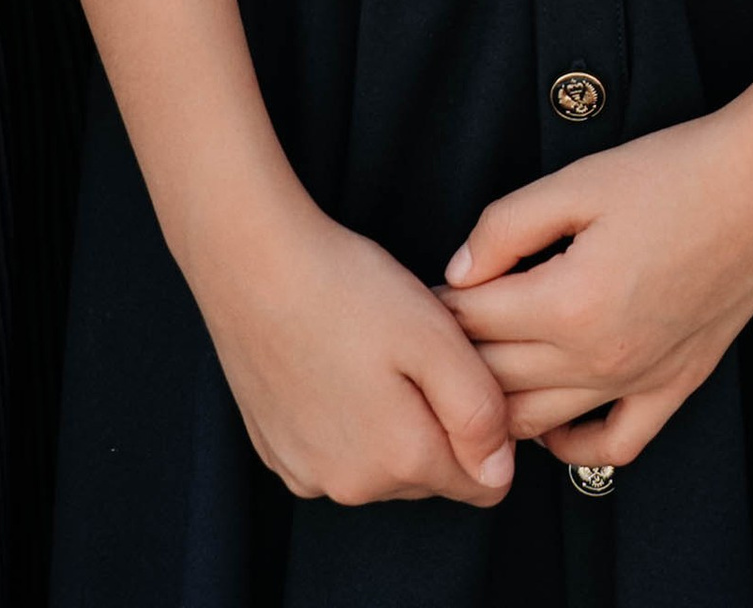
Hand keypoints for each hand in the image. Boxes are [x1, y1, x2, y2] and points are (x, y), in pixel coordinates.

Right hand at [194, 196, 514, 508]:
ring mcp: (307, 473)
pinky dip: (347, 420)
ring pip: (384, 464)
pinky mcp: (277, 454)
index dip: (488, 427)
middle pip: (432, 474)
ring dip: (393, 422)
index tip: (464, 373)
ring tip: (375, 353)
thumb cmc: (348, 291)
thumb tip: (499, 474)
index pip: (482, 483)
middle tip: (417, 353)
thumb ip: (479, 412)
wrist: (254, 266)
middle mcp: (352, 485)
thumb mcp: (437, 337)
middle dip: (438, 422)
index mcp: (401, 460)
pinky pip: (338, 453)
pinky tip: (336, 365)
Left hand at [441, 101, 752, 473]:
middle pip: (497, 375)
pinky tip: (551, 422)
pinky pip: (614, 445)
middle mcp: (600, 357)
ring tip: (479, 369)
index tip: (423, 291)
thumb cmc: (677, 169)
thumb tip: (458, 271)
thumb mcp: (580, 180)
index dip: (441, 303)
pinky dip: (572, 446)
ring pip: (540, 420)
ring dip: (499, 400)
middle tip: (439, 330)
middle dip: (459, 351)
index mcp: (569, 301)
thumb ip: (506, 226)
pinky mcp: (677, 383)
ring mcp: (640, 379)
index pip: (476, 320)